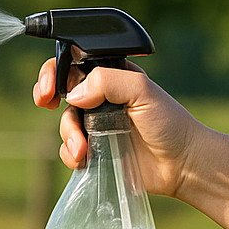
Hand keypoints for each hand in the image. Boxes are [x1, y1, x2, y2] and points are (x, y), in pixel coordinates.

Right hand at [31, 60, 207, 198]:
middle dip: (46, 95)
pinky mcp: (93, 152)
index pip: (73, 64)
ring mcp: (95, 126)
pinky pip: (68, 151)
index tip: (51, 86)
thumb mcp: (142, 90)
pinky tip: (86, 159)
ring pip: (63, 124)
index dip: (54, 71)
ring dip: (68, 135)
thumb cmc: (169, 123)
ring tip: (84, 149)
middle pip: (60, 91)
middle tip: (47, 103)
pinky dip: (71, 155)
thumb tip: (74, 95)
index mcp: (110, 77)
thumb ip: (107, 81)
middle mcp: (99, 99)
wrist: (182, 164)